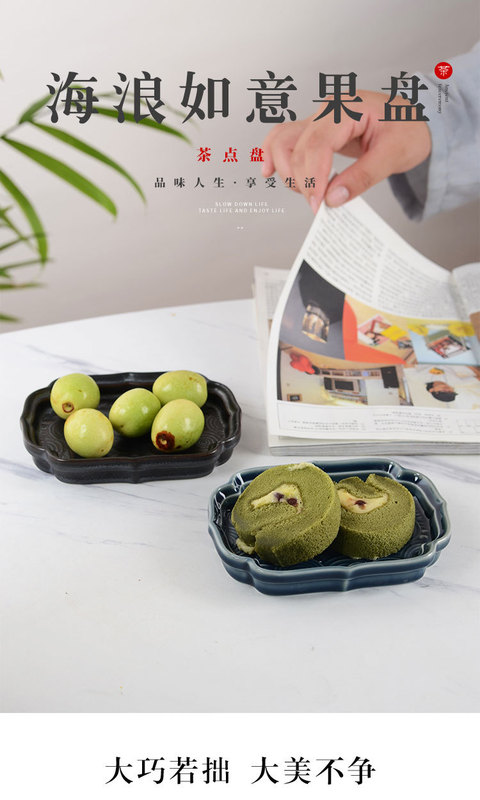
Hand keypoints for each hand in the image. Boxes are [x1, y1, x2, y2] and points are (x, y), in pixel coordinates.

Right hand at [261, 90, 431, 212]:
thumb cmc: (409, 129)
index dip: (313, 178)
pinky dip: (275, 156)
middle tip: (318, 207)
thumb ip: (362, 177)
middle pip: (295, 147)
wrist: (415, 121)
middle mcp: (327, 110)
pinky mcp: (315, 132)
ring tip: (307, 194)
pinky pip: (285, 140)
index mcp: (347, 108)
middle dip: (302, 181)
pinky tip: (269, 171)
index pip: (317, 145)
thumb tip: (333, 198)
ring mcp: (318, 119)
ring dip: (287, 172)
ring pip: (283, 142)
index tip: (318, 205)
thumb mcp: (394, 155)